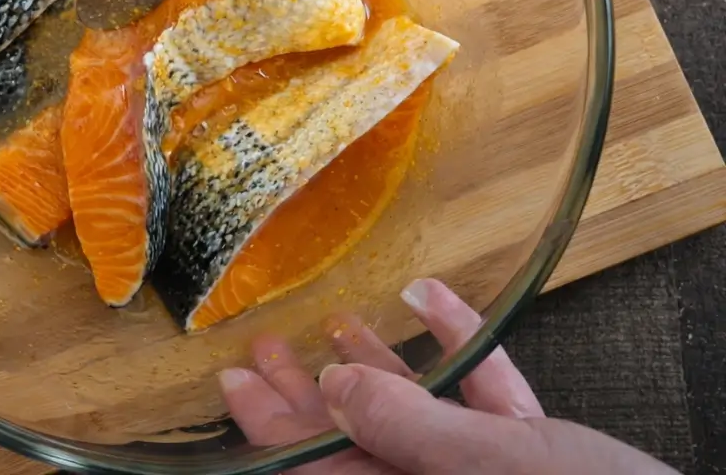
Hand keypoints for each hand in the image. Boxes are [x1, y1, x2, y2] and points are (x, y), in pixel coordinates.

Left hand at [219, 279, 678, 473]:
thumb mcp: (497, 468)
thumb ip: (409, 428)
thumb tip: (332, 388)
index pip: (314, 466)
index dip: (266, 424)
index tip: (230, 378)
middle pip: (351, 442)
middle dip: (306, 395)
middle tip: (264, 349)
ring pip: (412, 422)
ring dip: (375, 368)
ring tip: (338, 323)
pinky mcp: (528, 463)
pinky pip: (481, 407)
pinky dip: (461, 355)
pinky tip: (433, 302)